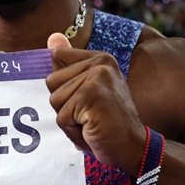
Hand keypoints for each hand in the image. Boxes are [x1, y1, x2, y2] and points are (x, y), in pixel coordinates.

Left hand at [46, 33, 145, 173]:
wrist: (133, 147)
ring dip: (69, 119)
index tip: (88, 99)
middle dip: (64, 105)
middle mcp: (100, 63)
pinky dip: (73, 131)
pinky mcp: (90, 97)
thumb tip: (52, 37)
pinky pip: (62, 117)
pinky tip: (93, 130)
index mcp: (100, 58)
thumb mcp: (88, 91)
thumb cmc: (108, 123)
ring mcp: (96, 78)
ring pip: (55, 100)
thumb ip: (69, 64)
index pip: (57, 59)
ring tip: (92, 122)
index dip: (64, 87)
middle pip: (51, 81)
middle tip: (90, 114)